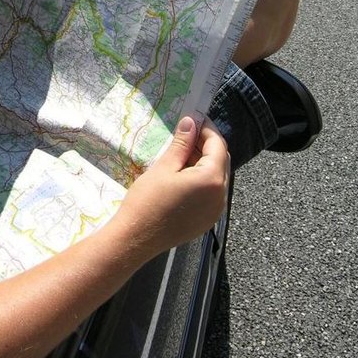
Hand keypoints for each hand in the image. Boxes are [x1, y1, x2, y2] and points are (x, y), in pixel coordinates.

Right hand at [111, 116, 229, 259]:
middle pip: (221, 161)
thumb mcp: (164, 167)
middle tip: (186, 134)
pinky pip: (212, 193)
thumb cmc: (147, 200)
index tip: (194, 119)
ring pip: (217, 177)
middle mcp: (220, 195)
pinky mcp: (207, 220)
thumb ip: (182, 144)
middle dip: (206, 144)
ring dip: (204, 162)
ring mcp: (216, 210)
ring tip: (181, 153)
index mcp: (211, 179)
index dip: (207, 129)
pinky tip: (183, 175)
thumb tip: (191, 122)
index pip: (217, 145)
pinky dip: (202, 179)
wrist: (137, 237)